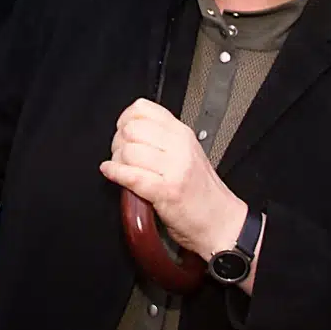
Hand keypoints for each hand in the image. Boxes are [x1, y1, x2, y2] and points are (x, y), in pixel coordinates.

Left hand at [100, 98, 248, 261]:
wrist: (220, 221)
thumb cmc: (201, 191)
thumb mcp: (187, 152)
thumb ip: (162, 138)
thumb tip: (129, 130)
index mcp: (182, 134)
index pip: (143, 108)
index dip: (125, 118)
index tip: (122, 130)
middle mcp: (179, 147)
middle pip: (131, 129)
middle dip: (118, 141)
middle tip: (120, 153)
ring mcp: (173, 169)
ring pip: (128, 151)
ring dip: (117, 160)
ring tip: (120, 167)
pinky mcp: (165, 192)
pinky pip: (131, 175)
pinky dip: (114, 173)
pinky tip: (110, 172)